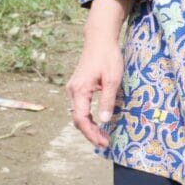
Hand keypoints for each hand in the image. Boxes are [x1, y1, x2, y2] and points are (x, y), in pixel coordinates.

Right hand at [67, 6, 128, 148]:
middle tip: (105, 144)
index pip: (81, 118)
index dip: (90, 133)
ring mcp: (73, 89)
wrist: (100, 40)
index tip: (102, 142)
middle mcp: (72, 91)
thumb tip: (104, 120)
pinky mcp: (78, 88)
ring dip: (89, 127)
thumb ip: (107, 100)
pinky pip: (80, 108)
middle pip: (77, 119)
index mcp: (79, 90)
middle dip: (90, 133)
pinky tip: (97, 124)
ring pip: (78, 114)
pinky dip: (87, 118)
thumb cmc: (107, 57)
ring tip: (103, 137)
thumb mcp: (112, 79)